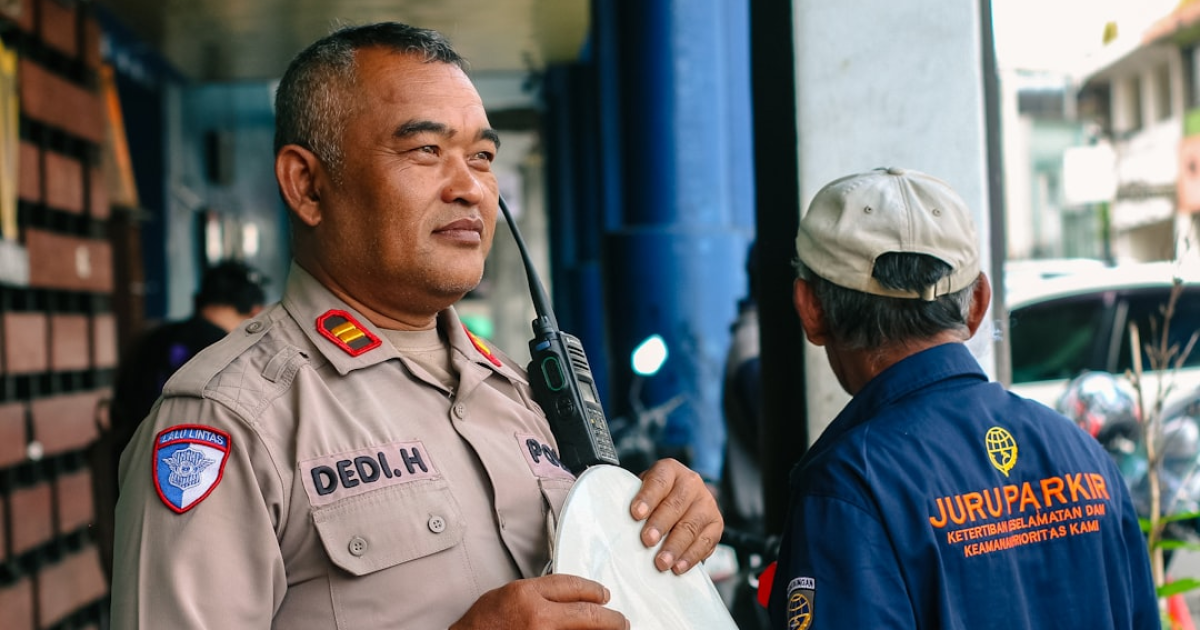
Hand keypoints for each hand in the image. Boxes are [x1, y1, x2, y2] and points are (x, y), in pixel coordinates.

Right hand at [449, 574, 628, 629]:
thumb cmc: (482, 624)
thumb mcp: (509, 594)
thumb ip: (540, 593)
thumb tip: (571, 598)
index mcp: (527, 594)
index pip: (573, 586)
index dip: (594, 590)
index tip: (604, 595)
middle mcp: (538, 617)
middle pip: (589, 613)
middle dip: (611, 618)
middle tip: (620, 621)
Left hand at [629, 458, 723, 573]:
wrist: (683, 500)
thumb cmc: (656, 497)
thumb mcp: (644, 490)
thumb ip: (634, 500)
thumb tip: (616, 521)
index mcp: (670, 470)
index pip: (659, 481)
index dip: (648, 497)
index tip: (636, 514)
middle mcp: (691, 483)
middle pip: (676, 504)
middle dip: (660, 525)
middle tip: (647, 541)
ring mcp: (707, 503)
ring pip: (691, 526)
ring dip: (675, 546)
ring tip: (661, 562)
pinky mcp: (716, 524)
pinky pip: (705, 542)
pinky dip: (691, 557)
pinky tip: (679, 567)